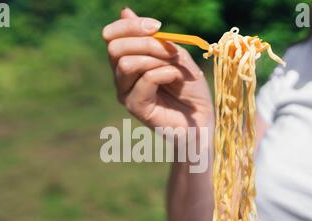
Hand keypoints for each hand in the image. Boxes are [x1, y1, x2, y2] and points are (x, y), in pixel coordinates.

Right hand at [102, 7, 212, 131]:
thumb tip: (124, 11)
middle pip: (114, 48)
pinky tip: (176, 80)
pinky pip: (145, 79)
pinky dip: (165, 73)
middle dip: (145, 42)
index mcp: (127, 60)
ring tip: (175, 67)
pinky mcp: (135, 107)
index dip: (130, 25)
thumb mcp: (175, 55)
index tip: (157, 26)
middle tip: (171, 51)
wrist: (201, 119)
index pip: (111, 36)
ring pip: (126, 63)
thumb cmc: (189, 88)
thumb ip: (153, 38)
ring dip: (156, 58)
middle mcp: (121, 77)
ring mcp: (125, 93)